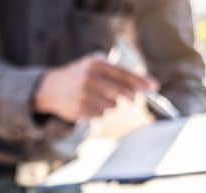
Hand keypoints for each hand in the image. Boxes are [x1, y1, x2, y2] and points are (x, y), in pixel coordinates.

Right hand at [34, 54, 156, 121]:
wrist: (50, 88)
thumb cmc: (80, 75)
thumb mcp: (94, 66)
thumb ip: (115, 73)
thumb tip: (141, 86)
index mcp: (96, 64)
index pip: (124, 74)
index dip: (141, 82)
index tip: (154, 87)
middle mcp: (89, 78)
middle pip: (121, 92)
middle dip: (130, 97)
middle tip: (132, 99)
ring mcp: (84, 95)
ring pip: (112, 106)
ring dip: (111, 104)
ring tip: (99, 98)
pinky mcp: (79, 110)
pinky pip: (100, 114)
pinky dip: (99, 111)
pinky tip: (89, 105)